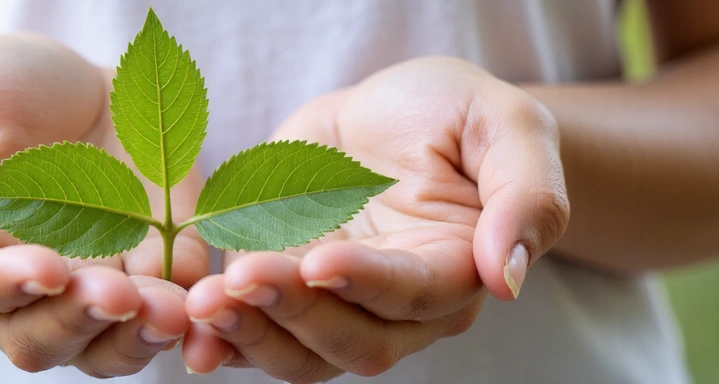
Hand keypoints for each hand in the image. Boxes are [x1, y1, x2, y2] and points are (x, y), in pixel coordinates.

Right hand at [0, 33, 212, 376]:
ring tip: (171, 309)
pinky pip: (172, 316)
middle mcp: (21, 294)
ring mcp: (90, 292)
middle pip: (41, 338)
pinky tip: (208, 302)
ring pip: (107, 347)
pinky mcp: (153, 276)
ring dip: (139, 337)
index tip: (46, 268)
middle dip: (81, 320)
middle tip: (118, 293)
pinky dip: (192, 319)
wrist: (66, 80)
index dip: (9, 288)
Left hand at [178, 57, 571, 380]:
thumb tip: (507, 279)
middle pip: (351, 339)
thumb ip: (527, 197)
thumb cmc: (458, 116)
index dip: (364, 284)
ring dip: (250, 333)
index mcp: (457, 271)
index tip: (318, 260)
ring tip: (204, 302)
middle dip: (294, 314)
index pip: (412, 295)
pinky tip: (190, 328)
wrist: (395, 111)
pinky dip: (222, 338)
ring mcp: (336, 309)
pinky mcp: (284, 295)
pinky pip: (255, 335)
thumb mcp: (507, 126)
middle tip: (241, 279)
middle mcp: (398, 309)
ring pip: (299, 353)